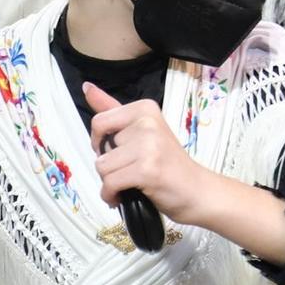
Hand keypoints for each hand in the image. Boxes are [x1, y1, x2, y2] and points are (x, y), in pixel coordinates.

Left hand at [84, 83, 220, 224]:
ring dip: (109, 182)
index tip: (117, 152)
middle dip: (109, 164)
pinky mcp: (146, 170)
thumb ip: (112, 109)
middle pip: (101, 146)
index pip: (100, 121)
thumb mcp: (142, 131)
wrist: (197, 191)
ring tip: (128, 185)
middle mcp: (147, 122)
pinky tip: (121, 197)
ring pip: (102, 166)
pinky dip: (110, 195)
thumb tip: (86, 86)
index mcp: (145, 108)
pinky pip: (110, 183)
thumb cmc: (168, 163)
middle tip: (130, 170)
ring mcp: (148, 145)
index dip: (101, 142)